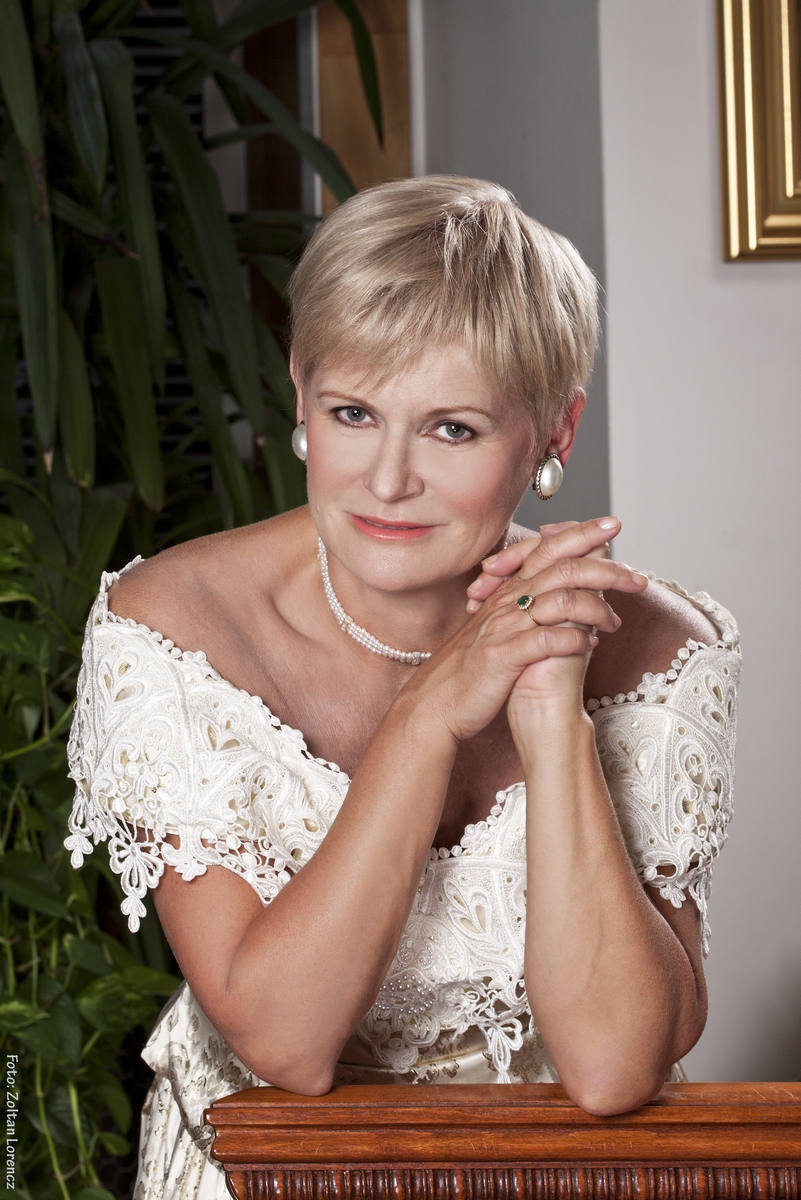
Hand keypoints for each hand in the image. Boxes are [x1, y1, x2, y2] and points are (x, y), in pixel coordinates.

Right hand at [405, 518, 647, 744]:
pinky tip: (590, 646)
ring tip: (614, 623)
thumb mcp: (500, 629)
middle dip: (605, 568)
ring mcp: (502, 628)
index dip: (581, 533)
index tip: (612, 526)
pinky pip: (545, 640)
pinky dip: (573, 640)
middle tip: (637, 578)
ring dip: (595, 609)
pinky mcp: (501, 657)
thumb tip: (567, 592)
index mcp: (507, 592)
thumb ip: (528, 606)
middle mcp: (505, 602)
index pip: (547, 549)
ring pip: (559, 600)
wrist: (437, 703)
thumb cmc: (474, 668)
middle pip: (562, 568)